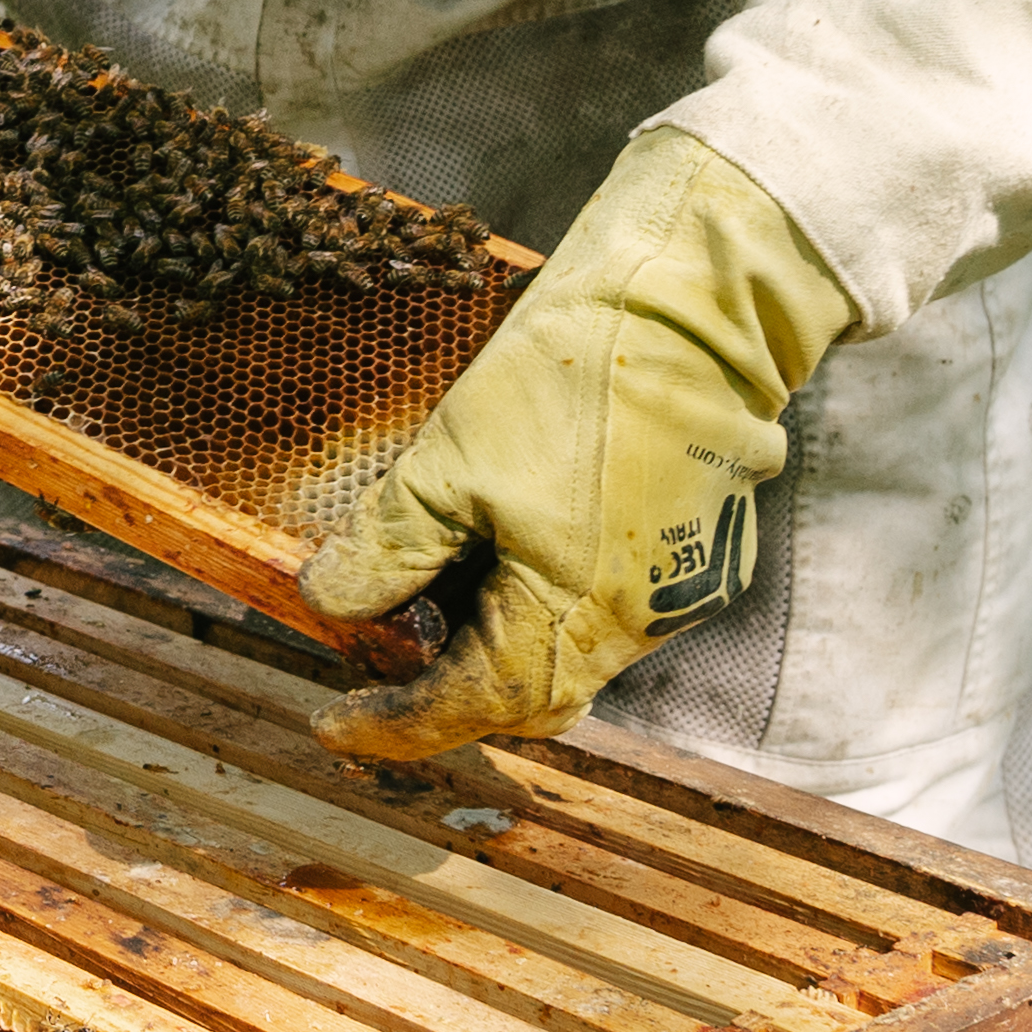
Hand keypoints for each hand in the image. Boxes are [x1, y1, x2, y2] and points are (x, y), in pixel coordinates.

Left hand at [300, 129, 858, 758]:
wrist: (698, 306)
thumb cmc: (576, 376)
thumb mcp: (451, 459)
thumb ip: (390, 545)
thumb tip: (332, 603)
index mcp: (576, 615)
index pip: (472, 708)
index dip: (397, 724)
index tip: (334, 725)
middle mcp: (639, 622)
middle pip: (529, 695)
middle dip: (448, 693)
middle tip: (378, 665)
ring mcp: (679, 586)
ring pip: (570, 650)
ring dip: (494, 637)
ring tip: (428, 585)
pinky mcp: (698, 547)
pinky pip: (608, 606)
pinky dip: (542, 598)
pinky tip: (498, 542)